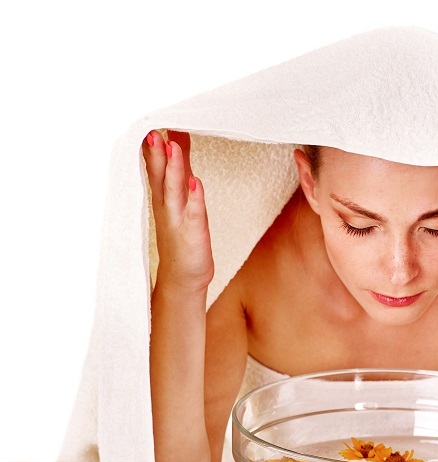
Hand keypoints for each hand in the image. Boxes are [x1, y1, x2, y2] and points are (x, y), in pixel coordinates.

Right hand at [143, 130, 213, 292]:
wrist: (183, 277)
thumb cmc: (182, 235)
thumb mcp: (179, 199)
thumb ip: (179, 171)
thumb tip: (176, 141)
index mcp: (162, 198)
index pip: (156, 167)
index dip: (153, 146)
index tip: (151, 121)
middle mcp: (167, 206)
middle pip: (160, 175)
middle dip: (155, 153)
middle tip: (151, 129)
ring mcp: (178, 220)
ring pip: (175, 190)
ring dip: (174, 168)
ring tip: (173, 146)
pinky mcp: (193, 234)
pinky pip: (194, 214)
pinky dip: (195, 199)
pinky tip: (197, 183)